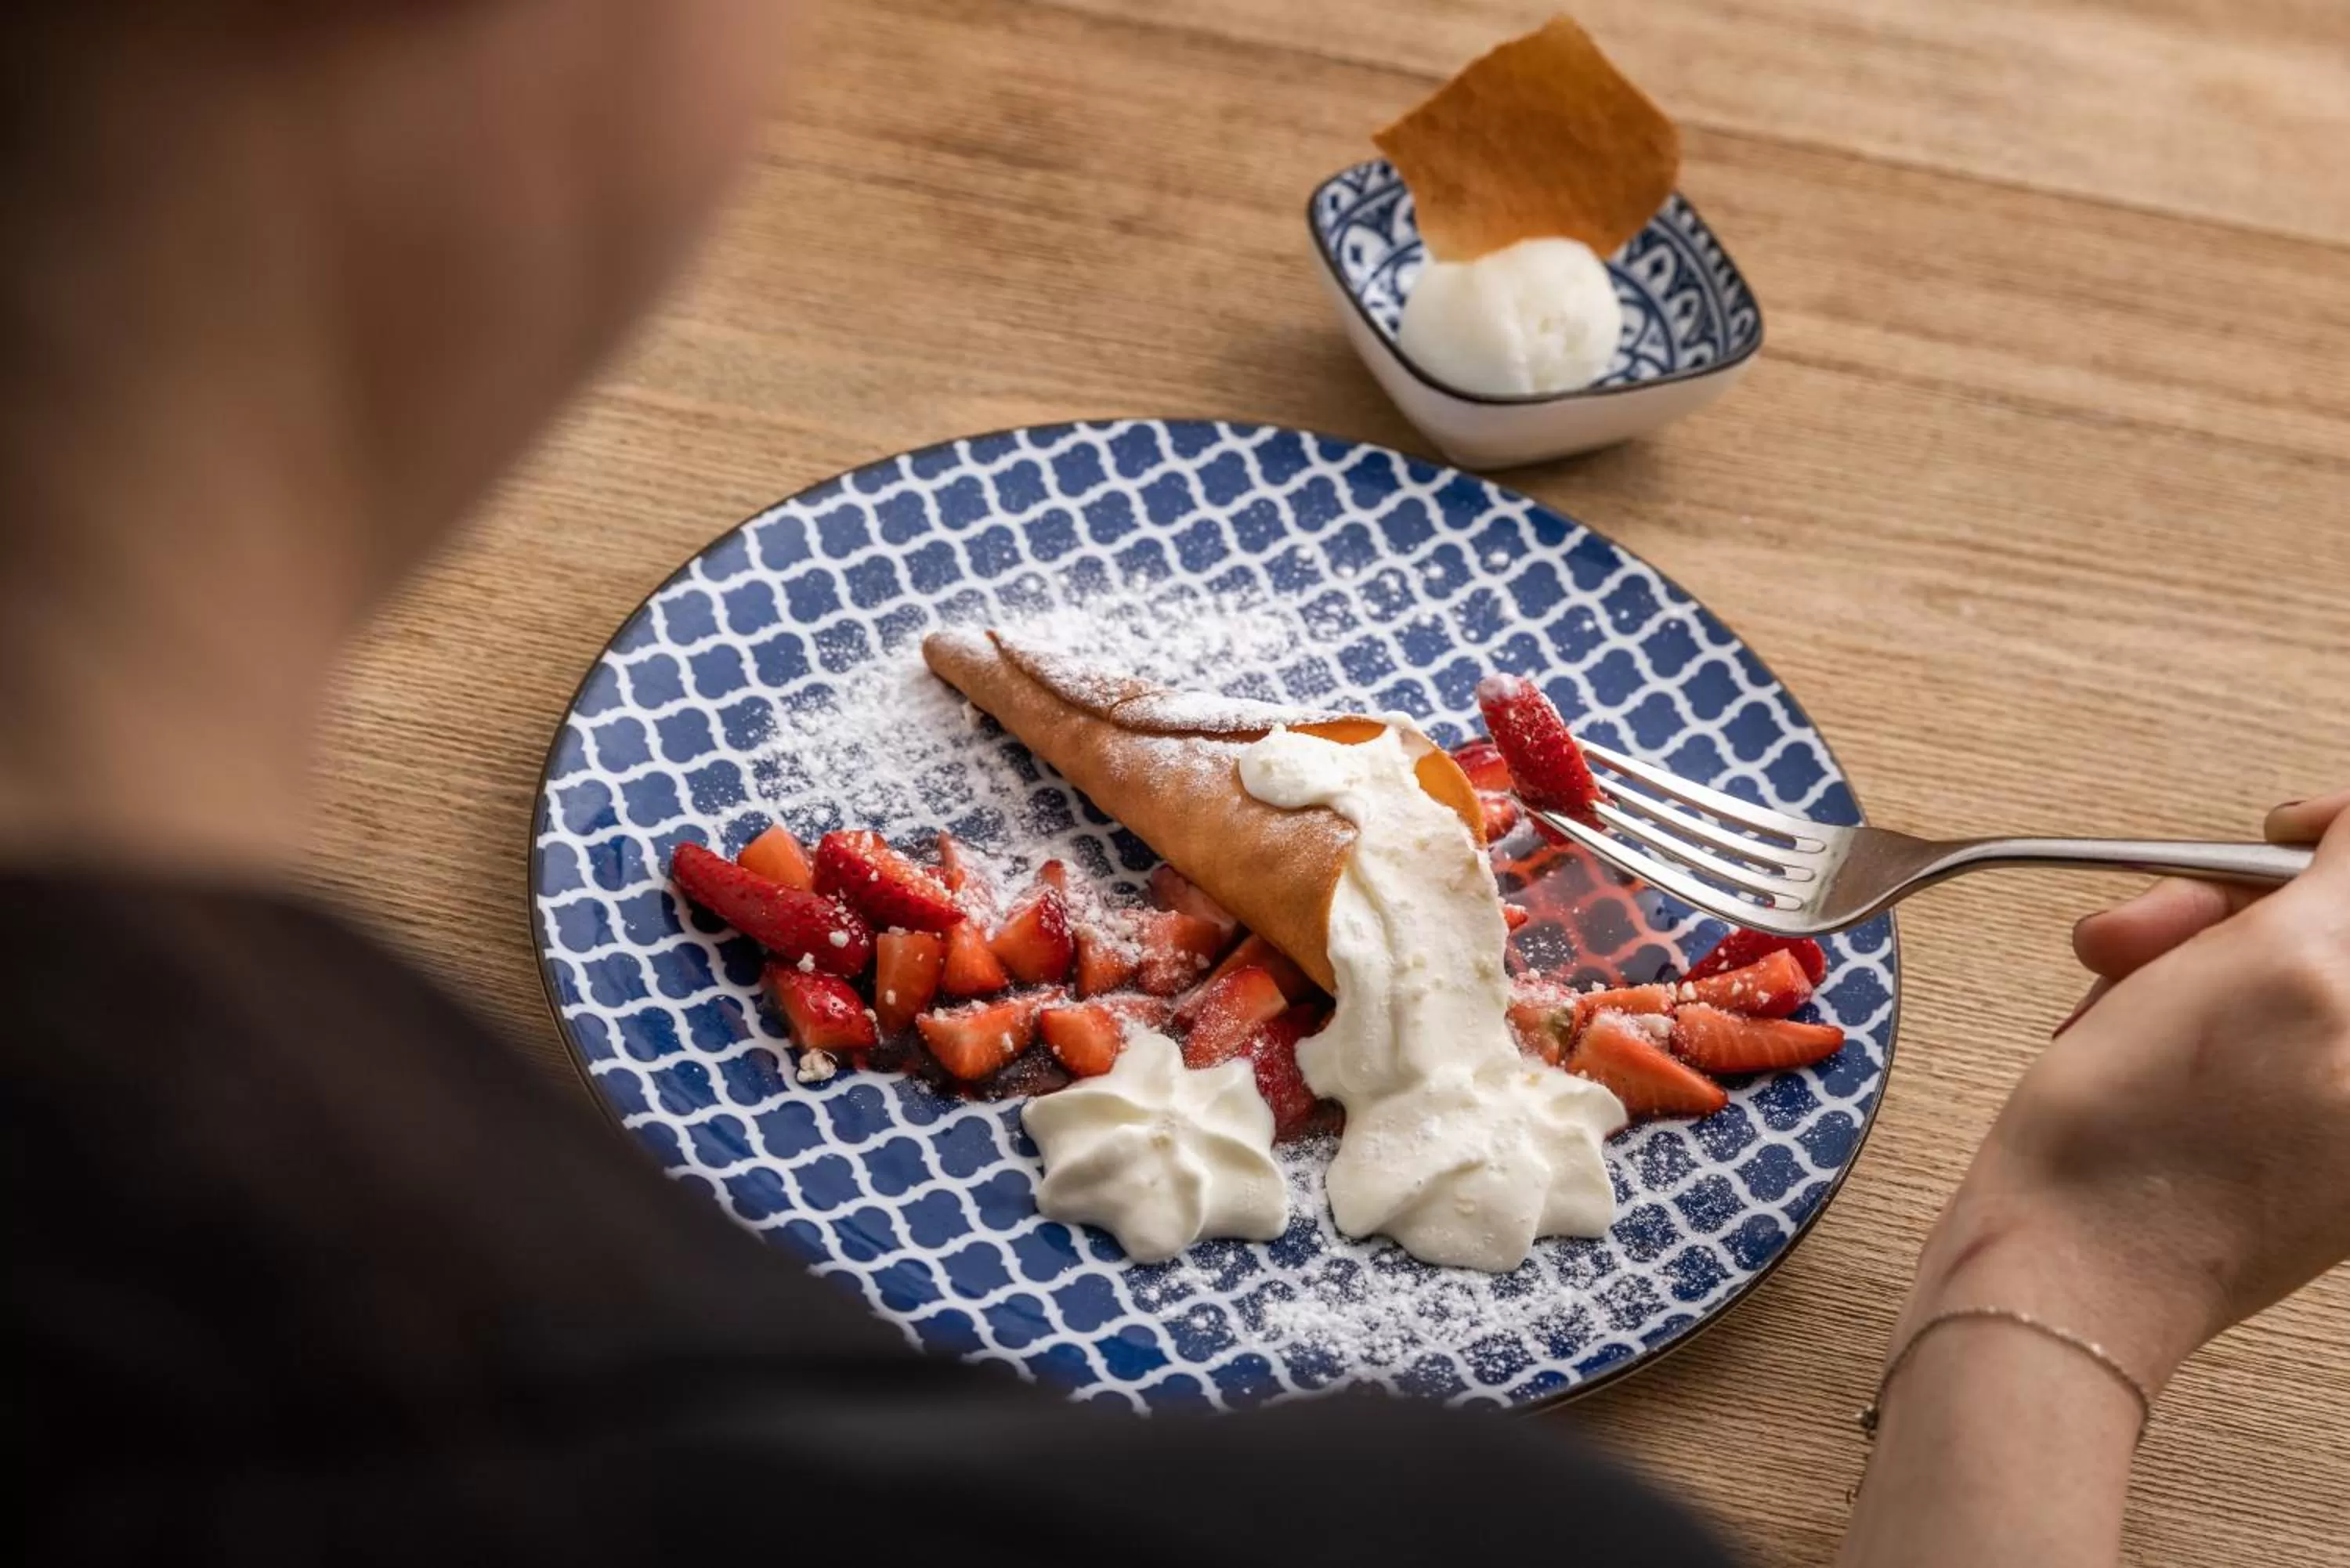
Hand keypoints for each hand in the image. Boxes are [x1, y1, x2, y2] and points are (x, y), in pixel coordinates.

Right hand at [1903, 790, 2349, 1390]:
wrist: (2063, 1270)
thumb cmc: (2149, 1140)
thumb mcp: (2279, 965)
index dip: (2331, 838)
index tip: (2268, 832)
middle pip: (2326, 938)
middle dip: (2224, 910)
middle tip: (2138, 933)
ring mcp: (2340, 1128)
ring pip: (2271, 982)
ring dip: (2177, 964)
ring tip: (2105, 1005)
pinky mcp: (2291, 1159)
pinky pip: (2238, 1045)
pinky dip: (2168, 1024)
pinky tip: (2113, 1049)